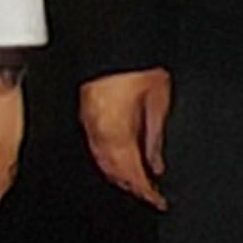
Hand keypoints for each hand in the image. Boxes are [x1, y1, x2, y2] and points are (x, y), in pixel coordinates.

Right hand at [81, 67, 173, 209]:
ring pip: (103, 162)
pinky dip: (110, 157)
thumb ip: (155, 136)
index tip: (158, 201)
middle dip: (132, 187)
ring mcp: (88, 124)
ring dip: (120, 174)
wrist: (112, 41)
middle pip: (114, 174)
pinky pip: (97, 146)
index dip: (146, 192)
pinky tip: (121, 157)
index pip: (131, 175)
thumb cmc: (135, 64)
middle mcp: (98, 133)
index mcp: (117, 133)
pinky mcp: (84, 114)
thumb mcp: (158, 100)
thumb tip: (156, 163)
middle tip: (150, 194)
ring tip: (138, 180)